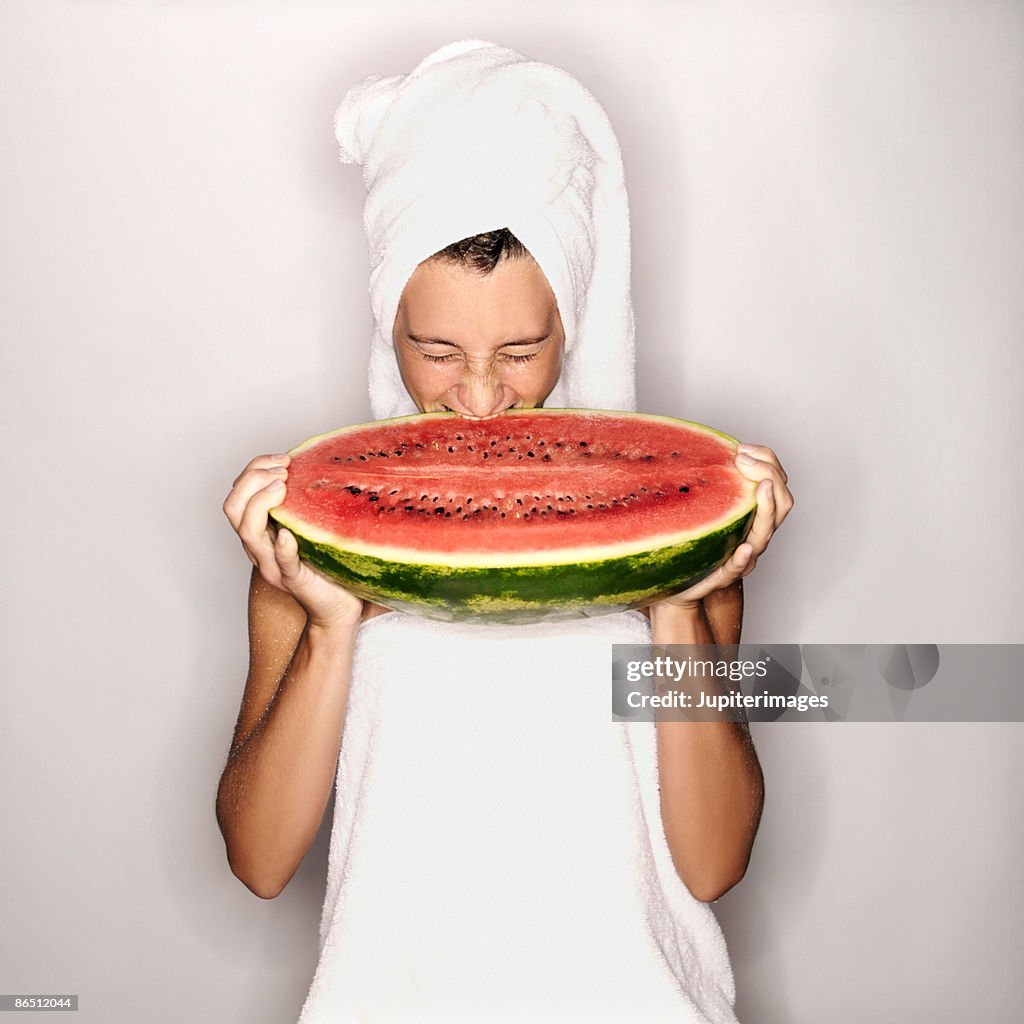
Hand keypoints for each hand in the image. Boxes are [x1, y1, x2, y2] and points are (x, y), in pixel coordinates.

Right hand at [222, 454, 363, 627]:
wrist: (339, 605)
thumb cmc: (326, 562)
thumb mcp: (309, 525)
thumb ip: (302, 503)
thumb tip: (311, 464)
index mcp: (260, 532)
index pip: (237, 494)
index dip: (254, 469)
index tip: (282, 459)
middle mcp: (258, 548)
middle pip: (233, 508)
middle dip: (253, 480)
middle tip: (283, 470)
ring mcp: (273, 565)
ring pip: (248, 533)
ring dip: (261, 503)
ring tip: (282, 487)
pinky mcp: (293, 580)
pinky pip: (281, 563)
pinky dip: (281, 547)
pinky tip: (288, 533)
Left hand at [658, 443, 793, 608]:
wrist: (678, 585)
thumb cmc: (697, 541)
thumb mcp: (706, 505)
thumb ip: (714, 480)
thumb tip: (708, 444)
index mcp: (755, 515)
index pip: (777, 482)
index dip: (768, 462)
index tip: (744, 449)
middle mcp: (756, 534)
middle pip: (782, 504)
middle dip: (771, 477)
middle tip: (746, 461)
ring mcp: (744, 555)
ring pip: (765, 532)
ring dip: (766, 508)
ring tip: (763, 488)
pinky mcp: (724, 575)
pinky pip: (738, 567)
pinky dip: (743, 557)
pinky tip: (743, 546)